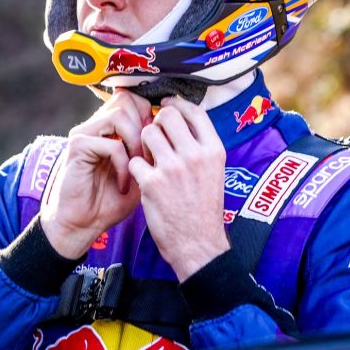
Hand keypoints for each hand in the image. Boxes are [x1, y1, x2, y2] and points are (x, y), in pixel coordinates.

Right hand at [40, 89, 151, 258]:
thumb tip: (171, 128)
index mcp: (109, 126)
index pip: (134, 99)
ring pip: (120, 115)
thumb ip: (150, 147)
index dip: (151, 116)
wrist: (83, 224)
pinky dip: (123, 165)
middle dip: (145, 128)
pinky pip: (111, 144)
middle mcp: (95, 124)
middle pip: (127, 101)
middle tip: (149, 156)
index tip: (158, 144)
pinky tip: (124, 184)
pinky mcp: (78, 146)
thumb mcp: (139, 170)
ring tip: (139, 167)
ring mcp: (84, 132)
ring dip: (136, 142)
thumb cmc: (112, 199)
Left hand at [129, 96, 228, 280]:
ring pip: (147, 133)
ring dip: (143, 142)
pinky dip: (135, 168)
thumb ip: (201, 146)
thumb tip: (183, 121)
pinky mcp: (152, 183)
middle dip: (157, 122)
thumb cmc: (204, 209)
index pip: (194, 111)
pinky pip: (134, 160)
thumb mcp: (215, 171)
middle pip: (168, 116)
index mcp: (214, 150)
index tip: (167, 106)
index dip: (177, 104)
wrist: (198, 244)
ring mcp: (173, 168)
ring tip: (148, 157)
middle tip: (155, 135)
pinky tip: (142, 178)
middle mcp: (195, 155)